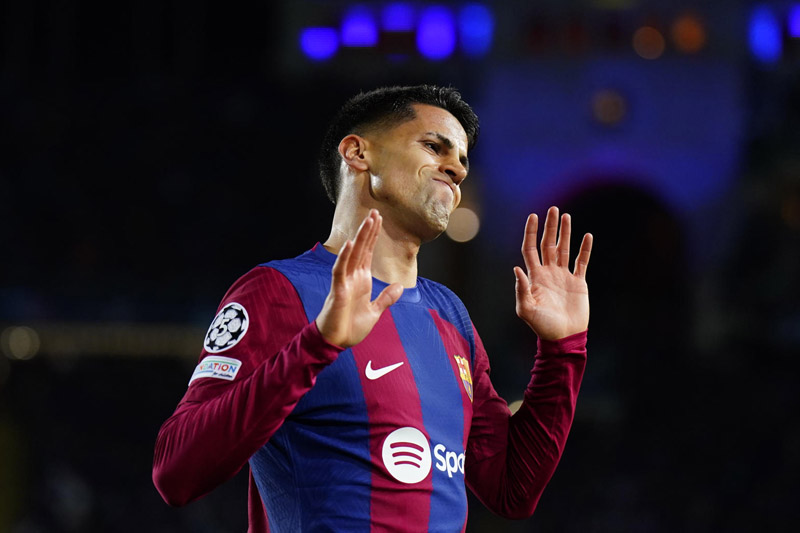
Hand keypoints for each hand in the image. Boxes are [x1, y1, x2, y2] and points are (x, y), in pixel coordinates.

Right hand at [316, 210, 403, 347]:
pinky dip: (344, 257)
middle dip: (368, 230)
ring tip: (368, 220)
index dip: (373, 236)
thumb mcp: (374, 312)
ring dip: (360, 237)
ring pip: (352, 254)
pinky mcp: (338, 290)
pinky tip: (349, 243)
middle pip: (361, 248)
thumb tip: (399, 286)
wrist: (336, 342)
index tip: (378, 220)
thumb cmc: (351, 327)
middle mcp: (353, 277)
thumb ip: (386, 298)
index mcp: (362, 280)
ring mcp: (345, 282)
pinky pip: (340, 270)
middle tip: (375, 212)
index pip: (368, 253)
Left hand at [514, 206, 592, 340]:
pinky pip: (582, 262)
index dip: (531, 232)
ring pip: (564, 249)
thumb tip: (516, 268)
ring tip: (566, 216)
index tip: (533, 216)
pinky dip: (585, 249)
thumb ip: (521, 290)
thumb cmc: (542, 326)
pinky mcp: (578, 282)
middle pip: (548, 244)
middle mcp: (548, 272)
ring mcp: (563, 276)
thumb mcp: (526, 310)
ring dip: (565, 233)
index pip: (530, 248)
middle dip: (550, 227)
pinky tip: (587, 236)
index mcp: (534, 276)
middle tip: (553, 209)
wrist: (563, 337)